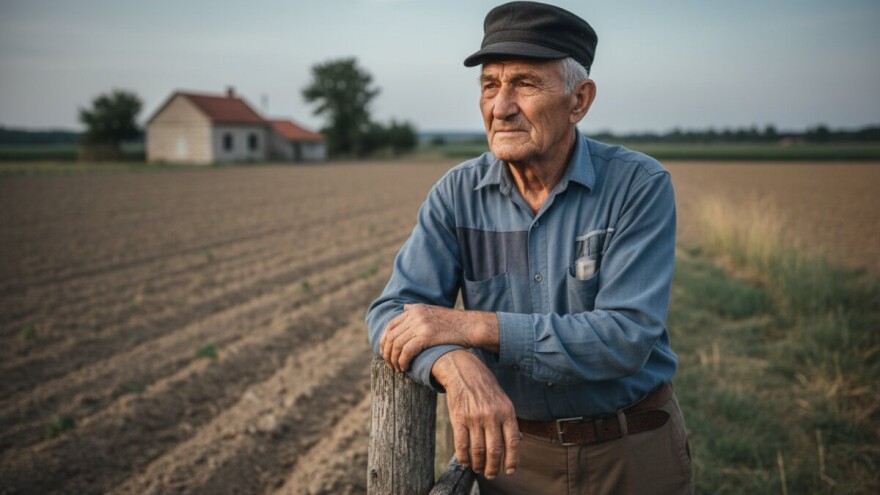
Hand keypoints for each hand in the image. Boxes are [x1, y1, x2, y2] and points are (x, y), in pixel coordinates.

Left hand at [379, 304, 497, 371]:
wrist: (470, 326)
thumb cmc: (453, 323)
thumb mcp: (433, 311)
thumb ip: (417, 311)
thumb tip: (404, 308)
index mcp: (414, 309)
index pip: (390, 325)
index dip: (384, 340)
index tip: (384, 352)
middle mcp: (415, 315)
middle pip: (392, 336)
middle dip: (387, 353)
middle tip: (389, 364)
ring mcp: (420, 324)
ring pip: (397, 345)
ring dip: (394, 359)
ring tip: (397, 369)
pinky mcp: (427, 335)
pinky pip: (407, 351)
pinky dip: (403, 361)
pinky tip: (405, 368)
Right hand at [432, 350, 519, 479]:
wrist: (463, 370)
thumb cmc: (485, 387)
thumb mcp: (503, 399)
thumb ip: (509, 420)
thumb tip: (517, 441)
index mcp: (506, 411)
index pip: (512, 441)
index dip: (512, 459)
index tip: (510, 470)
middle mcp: (492, 415)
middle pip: (495, 449)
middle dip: (494, 467)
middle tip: (492, 474)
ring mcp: (474, 417)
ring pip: (478, 450)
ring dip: (479, 464)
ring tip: (479, 469)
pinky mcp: (458, 418)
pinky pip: (461, 444)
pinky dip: (463, 457)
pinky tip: (465, 461)